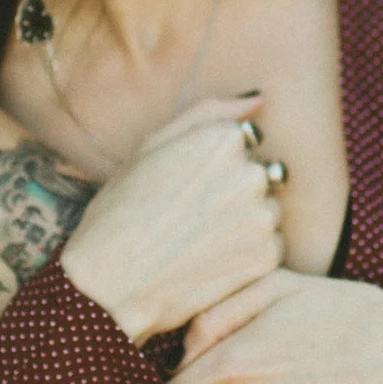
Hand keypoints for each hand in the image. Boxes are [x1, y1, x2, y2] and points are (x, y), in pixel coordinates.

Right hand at [59, 97, 282, 343]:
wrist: (111, 283)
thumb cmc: (122, 210)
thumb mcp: (152, 146)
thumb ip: (209, 113)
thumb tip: (260, 99)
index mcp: (225, 139)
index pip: (245, 139)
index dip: (216, 164)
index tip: (189, 186)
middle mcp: (252, 174)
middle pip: (263, 173)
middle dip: (238, 190)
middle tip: (194, 216)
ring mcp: (263, 218)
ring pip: (268, 210)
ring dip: (247, 221)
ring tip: (201, 240)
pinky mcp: (268, 258)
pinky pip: (270, 245)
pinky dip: (249, 253)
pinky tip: (211, 261)